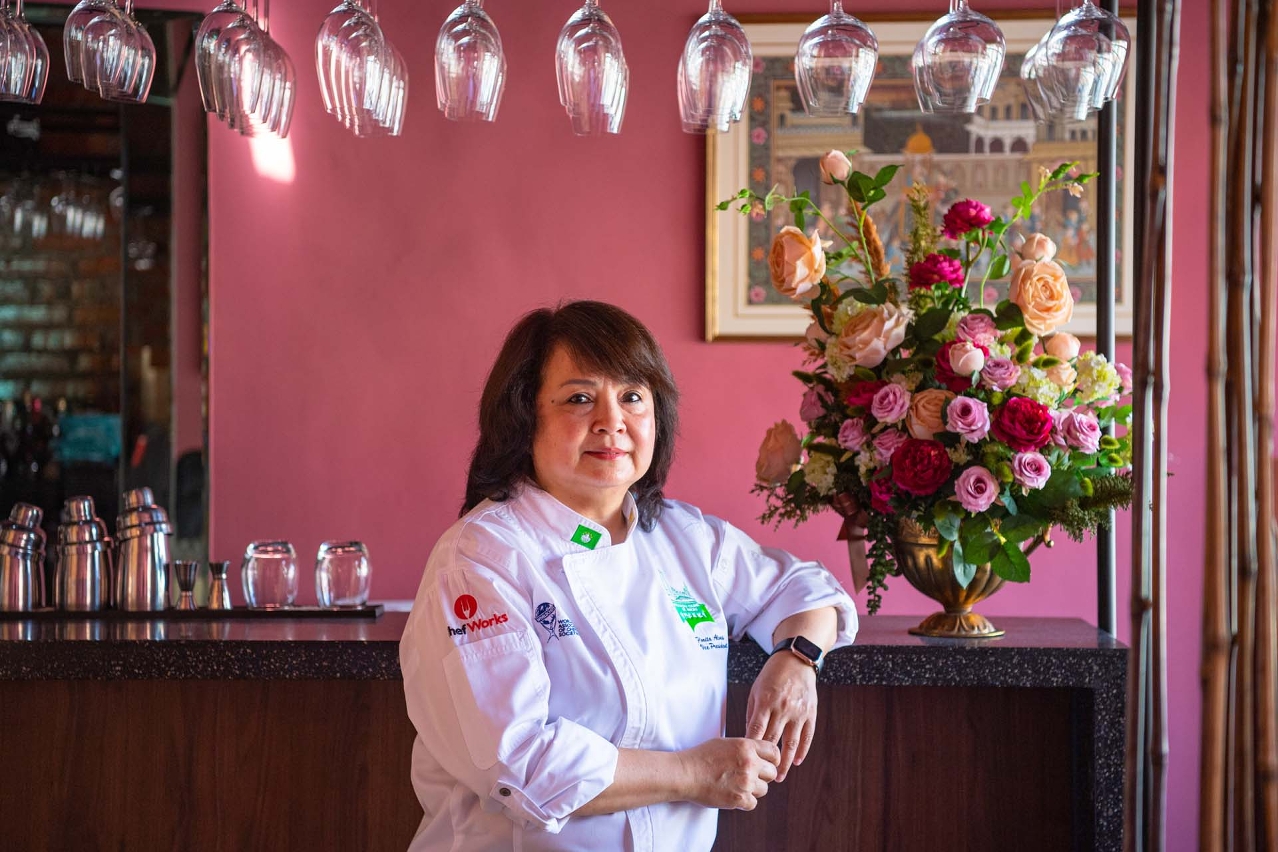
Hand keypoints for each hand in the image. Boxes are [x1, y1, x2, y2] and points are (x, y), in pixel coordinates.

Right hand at [678, 737, 779, 810]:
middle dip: (763, 775)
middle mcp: (749, 763)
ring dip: (753, 789)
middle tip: (750, 776)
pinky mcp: (739, 799)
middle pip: (772, 772)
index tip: (766, 764)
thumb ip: (744, 748)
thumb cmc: (701, 757)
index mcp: (746, 746)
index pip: (774, 752)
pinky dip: (744, 801)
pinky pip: (753, 803)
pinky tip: (732, 794)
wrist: (685, 773)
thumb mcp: (725, 743)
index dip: (772, 759)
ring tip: (737, 785)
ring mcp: (745, 782)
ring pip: (763, 789)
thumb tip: (759, 755)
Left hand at [744, 652, 817, 781]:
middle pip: (773, 740)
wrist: (796, 660)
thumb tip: (749, 736)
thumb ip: (753, 713)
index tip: (747, 761)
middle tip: (760, 776)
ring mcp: (798, 712)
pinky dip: (802, 750)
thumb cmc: (771, 676)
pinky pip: (807, 736)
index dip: (752, 748)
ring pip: (791, 743)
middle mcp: (783, 708)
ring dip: (785, 762)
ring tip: (779, 777)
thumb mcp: (756, 690)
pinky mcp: (810, 713)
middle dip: (766, 760)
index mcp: (766, 702)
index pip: (757, 730)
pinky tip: (797, 762)